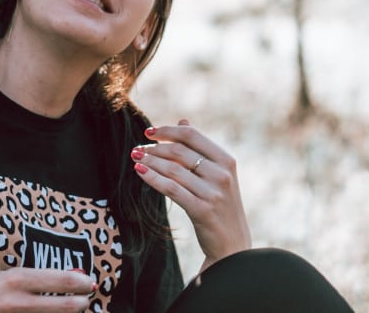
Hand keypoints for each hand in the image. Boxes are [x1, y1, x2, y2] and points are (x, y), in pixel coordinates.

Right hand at [0, 268, 95, 312]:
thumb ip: (19, 283)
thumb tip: (46, 281)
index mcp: (9, 279)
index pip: (51, 280)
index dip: (73, 282)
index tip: (88, 281)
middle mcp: (11, 300)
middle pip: (55, 305)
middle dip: (76, 304)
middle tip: (88, 301)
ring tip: (73, 311)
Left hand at [130, 119, 251, 269]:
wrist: (232, 247)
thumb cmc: (221, 206)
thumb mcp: (218, 175)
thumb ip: (201, 148)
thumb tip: (183, 120)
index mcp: (226, 161)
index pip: (192, 135)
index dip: (168, 130)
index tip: (149, 132)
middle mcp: (222, 175)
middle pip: (180, 151)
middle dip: (155, 148)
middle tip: (137, 149)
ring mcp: (213, 193)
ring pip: (173, 170)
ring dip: (150, 161)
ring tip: (135, 158)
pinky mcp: (202, 210)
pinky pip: (171, 189)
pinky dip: (153, 178)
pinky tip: (140, 172)